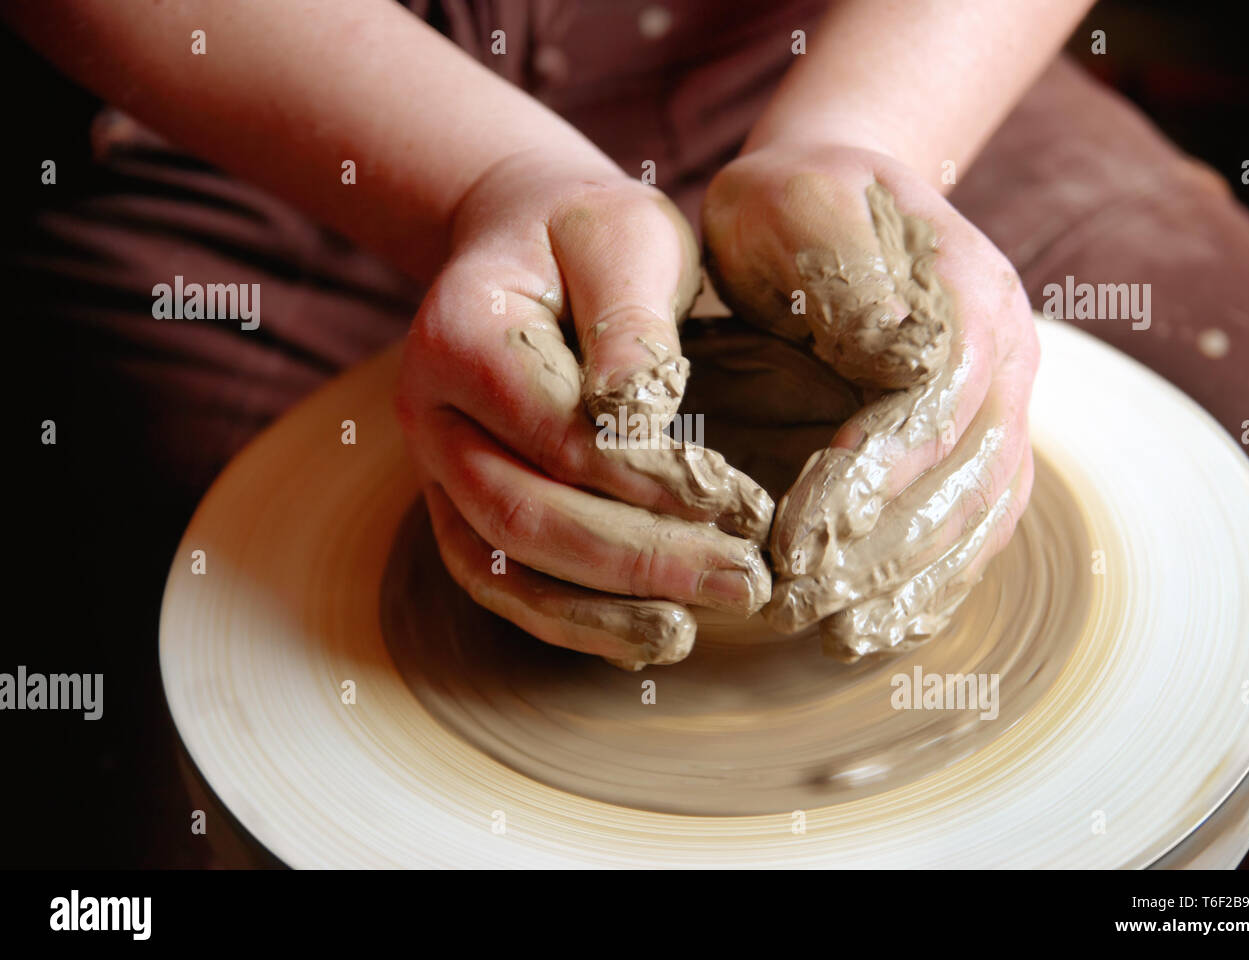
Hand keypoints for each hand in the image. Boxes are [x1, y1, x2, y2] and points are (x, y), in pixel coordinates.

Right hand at [397, 149, 772, 669]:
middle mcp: (428, 411)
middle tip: (744, 581)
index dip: (650, 481)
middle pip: (523, 513)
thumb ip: (630, 322)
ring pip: (501, 565)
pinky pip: (499, 580)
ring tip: (690, 633)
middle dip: (640, 559)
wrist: (526, 243)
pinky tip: (644, 634)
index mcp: (461, 334)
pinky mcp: (459, 503)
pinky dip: (568, 620)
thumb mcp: (623, 237)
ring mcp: (434, 466)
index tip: (743, 504)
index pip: (558, 434)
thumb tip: (639, 415)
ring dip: (600, 610)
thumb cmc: (586, 234)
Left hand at [702, 143, 1038, 661]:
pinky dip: (932, 585)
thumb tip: (904, 353)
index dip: (870, 482)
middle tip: (797, 605)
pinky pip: (974, 527)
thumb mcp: (800, 204)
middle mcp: (1004, 357)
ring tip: (838, 638)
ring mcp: (1002, 405)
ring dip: (910, 587)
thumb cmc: (793, 201)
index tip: (795, 541)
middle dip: (880, 554)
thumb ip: (848, 273)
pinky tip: (880, 628)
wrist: (831, 193)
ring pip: (977, 517)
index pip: (931, 410)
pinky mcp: (979, 443)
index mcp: (966, 297)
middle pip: (963, 479)